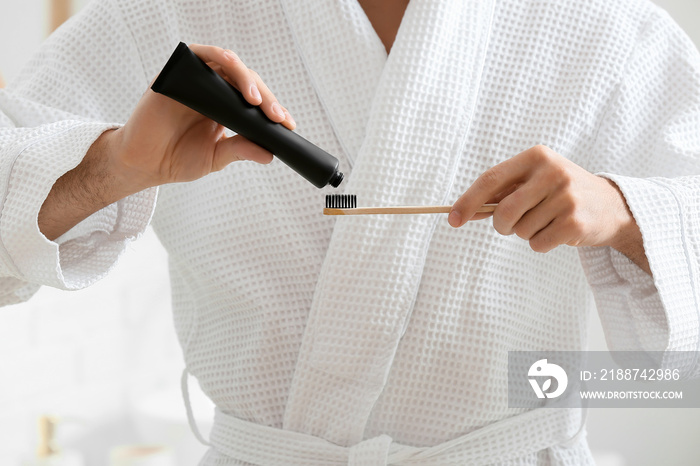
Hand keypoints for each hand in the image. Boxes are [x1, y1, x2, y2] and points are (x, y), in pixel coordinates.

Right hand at [113, 43, 295, 190]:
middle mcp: (212, 90)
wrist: (142, 163)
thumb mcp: (216, 157)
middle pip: (246, 80)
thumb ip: (240, 149)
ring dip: (246, 78)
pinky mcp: (176, 74)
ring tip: (255, 102)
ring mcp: (194, 80)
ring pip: (227, 63)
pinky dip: (219, 59)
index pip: (254, 100)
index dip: (273, 109)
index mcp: (224, 107)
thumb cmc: (176, 158)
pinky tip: (231, 73)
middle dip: (265, 97)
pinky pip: (199, 54)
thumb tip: (269, 154)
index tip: (288, 125)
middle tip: (275, 116)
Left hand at [448, 145, 649, 272]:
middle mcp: (552, 172)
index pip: (490, 180)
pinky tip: (558, 232)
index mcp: (536, 157)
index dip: (467, 202)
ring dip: (526, 234)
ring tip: (547, 221)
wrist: (611, 206)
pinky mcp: (575, 222)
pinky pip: (537, 244)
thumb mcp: (532, 182)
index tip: (452, 219)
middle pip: (503, 212)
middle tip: (513, 225)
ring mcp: (566, 197)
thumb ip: (499, 194)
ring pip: (520, 231)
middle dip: (502, 226)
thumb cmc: (559, 193)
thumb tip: (460, 211)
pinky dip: (541, 244)